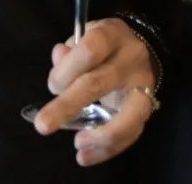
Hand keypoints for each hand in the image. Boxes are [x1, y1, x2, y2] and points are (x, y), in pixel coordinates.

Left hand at [33, 18, 157, 166]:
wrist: (142, 52)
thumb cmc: (104, 46)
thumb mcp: (85, 38)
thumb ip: (69, 51)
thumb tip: (58, 58)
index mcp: (112, 35)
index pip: (90, 49)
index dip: (67, 69)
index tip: (53, 87)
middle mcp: (131, 59)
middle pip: (99, 83)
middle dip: (67, 106)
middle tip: (43, 126)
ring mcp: (143, 86)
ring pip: (127, 115)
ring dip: (100, 135)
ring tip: (77, 145)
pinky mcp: (148, 109)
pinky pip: (131, 134)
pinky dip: (107, 150)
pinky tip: (85, 156)